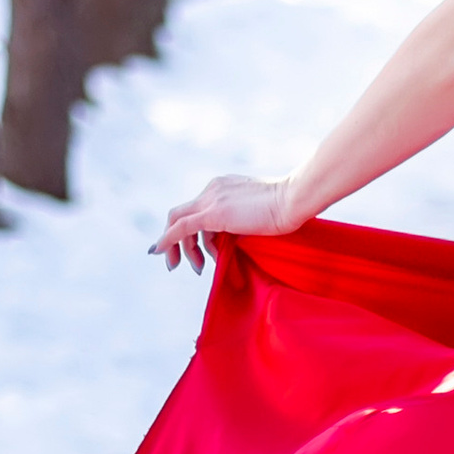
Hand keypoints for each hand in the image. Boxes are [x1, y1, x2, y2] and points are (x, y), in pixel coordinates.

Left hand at [150, 172, 300, 273]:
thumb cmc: (288, 209)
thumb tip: (234, 242)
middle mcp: (212, 189)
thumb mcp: (259, 214)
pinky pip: (181, 228)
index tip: (200, 251)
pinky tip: (160, 253)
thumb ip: (243, 222)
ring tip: (196, 267)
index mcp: (223, 186)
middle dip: (178, 241)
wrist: (293, 200)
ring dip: (180, 248)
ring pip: (179, 222)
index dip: (194, 232)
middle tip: (187, 264)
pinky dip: (168, 241)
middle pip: (182, 214)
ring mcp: (211, 199)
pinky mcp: (212, 213)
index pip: (198, 209)